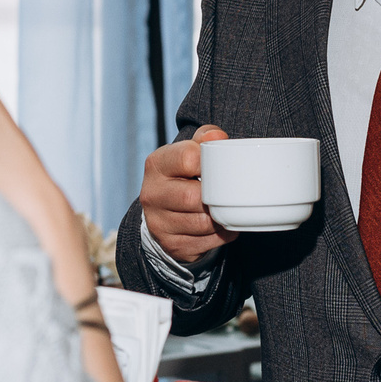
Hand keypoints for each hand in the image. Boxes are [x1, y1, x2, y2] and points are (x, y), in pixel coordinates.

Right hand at [138, 126, 236, 264]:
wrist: (165, 210)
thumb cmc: (185, 175)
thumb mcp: (190, 151)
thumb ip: (205, 139)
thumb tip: (217, 137)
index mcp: (156, 165)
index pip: (187, 158)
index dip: (210, 162)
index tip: (220, 166)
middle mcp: (151, 194)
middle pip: (193, 197)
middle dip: (216, 196)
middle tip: (229, 192)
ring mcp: (159, 223)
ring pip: (202, 223)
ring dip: (221, 217)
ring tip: (228, 208)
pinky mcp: (172, 245)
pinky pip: (206, 242)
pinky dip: (222, 235)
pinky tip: (223, 225)